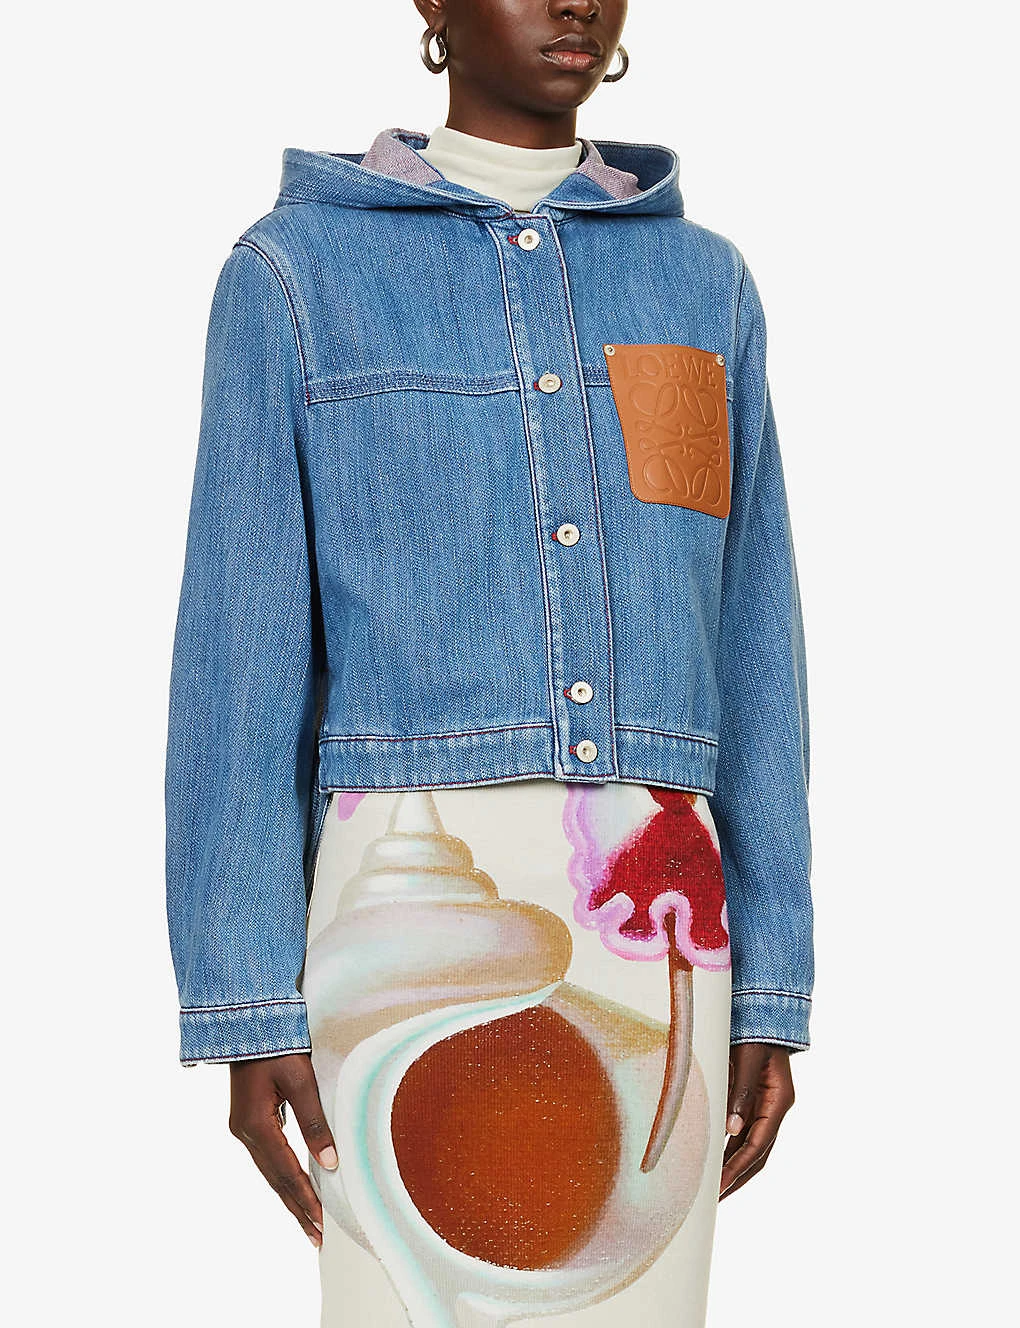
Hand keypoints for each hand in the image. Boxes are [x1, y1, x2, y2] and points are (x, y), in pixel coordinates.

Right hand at [228, 1051, 338, 1247]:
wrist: (247, 1024)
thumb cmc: (276, 1046)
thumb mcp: (299, 1081)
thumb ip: (314, 1122)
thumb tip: (330, 1162)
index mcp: (256, 1124)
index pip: (286, 1171)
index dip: (305, 1198)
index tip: (321, 1222)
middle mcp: (245, 1131)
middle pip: (275, 1178)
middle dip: (297, 1207)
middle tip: (316, 1235)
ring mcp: (243, 1127)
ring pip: (269, 1170)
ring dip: (289, 1195)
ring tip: (308, 1220)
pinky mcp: (248, 1120)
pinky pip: (267, 1157)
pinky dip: (282, 1175)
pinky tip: (293, 1186)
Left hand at [719, 1042, 794, 1199]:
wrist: (764, 1012)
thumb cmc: (757, 1033)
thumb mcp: (749, 1058)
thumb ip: (741, 1091)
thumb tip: (731, 1130)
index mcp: (778, 1102)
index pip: (758, 1145)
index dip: (738, 1167)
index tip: (720, 1186)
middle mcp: (774, 1109)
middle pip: (757, 1154)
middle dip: (736, 1177)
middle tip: (715, 1200)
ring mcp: (764, 1107)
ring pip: (749, 1146)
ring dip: (732, 1167)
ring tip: (712, 1187)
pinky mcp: (752, 1101)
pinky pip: (741, 1131)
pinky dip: (729, 1147)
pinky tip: (714, 1158)